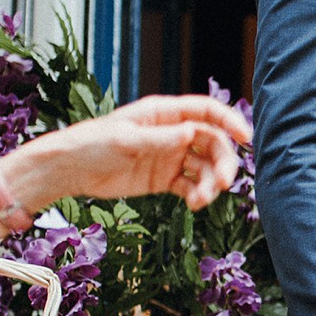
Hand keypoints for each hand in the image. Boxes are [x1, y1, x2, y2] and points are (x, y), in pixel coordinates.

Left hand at [12, 95, 250, 212]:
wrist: (69, 169)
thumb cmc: (92, 144)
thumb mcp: (126, 140)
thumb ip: (160, 138)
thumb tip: (192, 132)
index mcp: (164, 113)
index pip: (206, 111)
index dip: (229, 120)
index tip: (246, 138)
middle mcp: (172, 133)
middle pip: (212, 143)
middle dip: (223, 162)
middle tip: (223, 184)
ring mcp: (169, 156)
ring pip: (205, 167)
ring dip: (211, 183)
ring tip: (202, 200)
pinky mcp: (163, 179)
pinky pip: (191, 185)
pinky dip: (198, 194)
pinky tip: (195, 204)